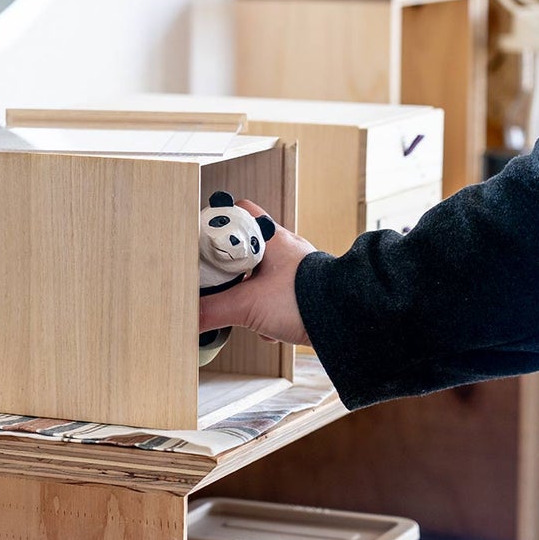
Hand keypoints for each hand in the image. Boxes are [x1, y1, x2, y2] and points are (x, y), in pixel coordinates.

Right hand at [199, 200, 315, 346]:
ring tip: (243, 309)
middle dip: (230, 267)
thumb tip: (191, 317)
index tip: (202, 240)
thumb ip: (214, 310)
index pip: (238, 212)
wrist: (347, 320)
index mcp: (269, 237)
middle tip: (216, 280)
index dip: (218, 223)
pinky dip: (269, 309)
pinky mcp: (305, 289)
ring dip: (249, 292)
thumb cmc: (305, 299)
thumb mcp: (248, 305)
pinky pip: (278, 293)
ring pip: (261, 273)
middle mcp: (285, 247)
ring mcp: (297, 268)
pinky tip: (267, 326)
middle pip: (246, 246)